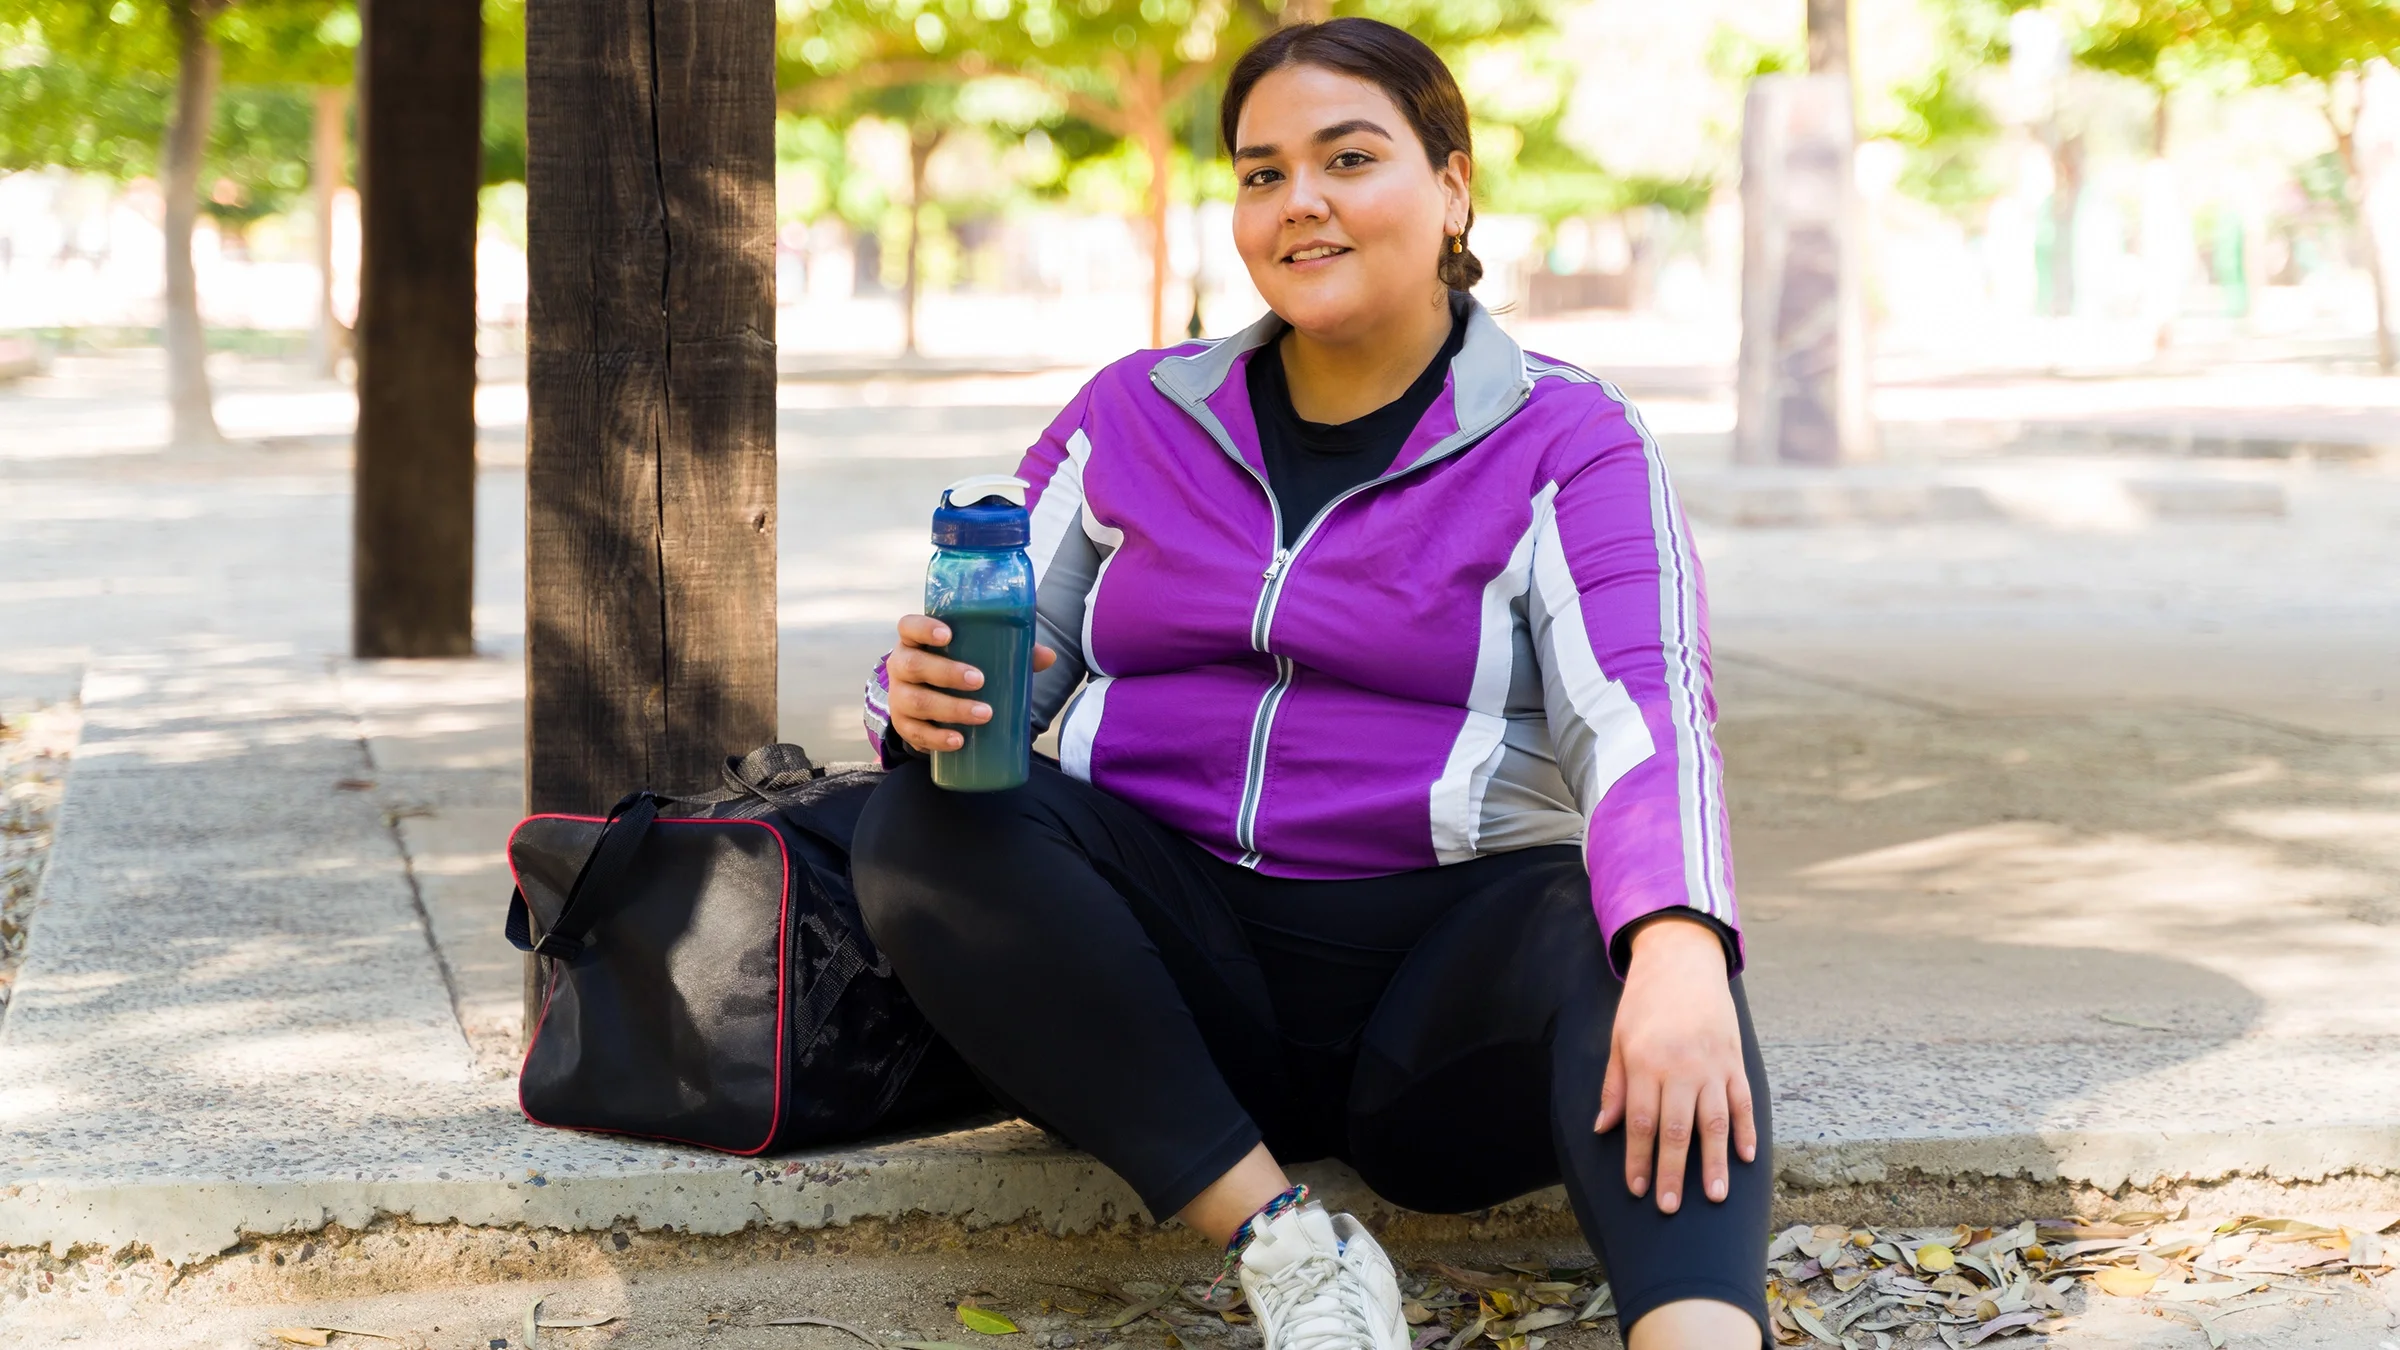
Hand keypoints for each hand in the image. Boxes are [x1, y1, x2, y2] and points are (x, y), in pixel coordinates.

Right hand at [885, 613, 1056, 754]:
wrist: (933, 706)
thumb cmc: (958, 668)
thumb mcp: (978, 657)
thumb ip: (1011, 652)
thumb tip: (1048, 656)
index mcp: (917, 641)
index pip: (909, 626)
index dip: (924, 628)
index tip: (949, 635)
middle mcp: (902, 665)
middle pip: (914, 665)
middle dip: (947, 673)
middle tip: (979, 680)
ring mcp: (899, 697)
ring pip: (917, 701)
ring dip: (951, 708)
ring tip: (983, 714)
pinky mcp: (904, 725)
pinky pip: (916, 733)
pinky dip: (938, 738)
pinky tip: (959, 741)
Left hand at [1593, 914, 1755, 1213]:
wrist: (1682, 961)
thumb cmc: (1644, 1003)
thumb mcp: (1618, 1039)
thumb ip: (1614, 1086)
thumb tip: (1603, 1129)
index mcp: (1645, 1063)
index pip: (1640, 1122)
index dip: (1637, 1159)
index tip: (1635, 1189)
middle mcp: (1680, 1068)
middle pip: (1676, 1130)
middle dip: (1671, 1172)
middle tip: (1669, 1207)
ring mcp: (1712, 1065)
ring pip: (1714, 1123)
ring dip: (1713, 1162)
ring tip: (1713, 1196)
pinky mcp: (1735, 1060)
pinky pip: (1742, 1101)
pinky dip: (1747, 1131)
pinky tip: (1746, 1158)